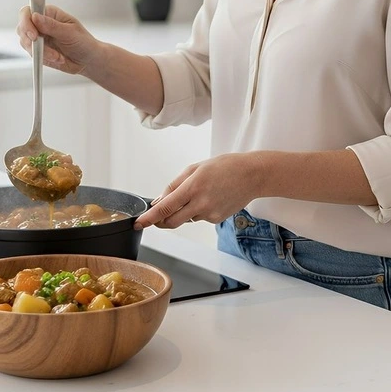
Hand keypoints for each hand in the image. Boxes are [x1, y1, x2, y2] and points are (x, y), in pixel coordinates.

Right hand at [16, 5, 100, 75]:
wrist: (87, 60)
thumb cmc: (83, 42)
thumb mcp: (70, 32)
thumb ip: (52, 26)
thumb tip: (35, 17)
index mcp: (49, 13)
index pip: (28, 11)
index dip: (26, 21)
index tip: (33, 34)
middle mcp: (40, 24)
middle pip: (22, 27)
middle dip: (31, 40)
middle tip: (42, 48)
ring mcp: (37, 38)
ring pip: (26, 43)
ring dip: (42, 52)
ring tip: (58, 57)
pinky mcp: (37, 51)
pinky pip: (32, 54)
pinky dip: (44, 58)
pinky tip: (58, 59)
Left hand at [134, 153, 260, 229]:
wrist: (252, 176)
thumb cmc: (224, 167)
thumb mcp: (195, 168)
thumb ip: (174, 185)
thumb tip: (159, 201)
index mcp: (192, 187)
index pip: (165, 208)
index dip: (149, 218)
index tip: (139, 224)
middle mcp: (200, 203)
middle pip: (171, 222)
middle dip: (160, 221)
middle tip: (155, 216)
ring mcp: (209, 214)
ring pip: (185, 219)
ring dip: (181, 212)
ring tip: (196, 194)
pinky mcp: (216, 219)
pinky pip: (198, 218)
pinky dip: (196, 211)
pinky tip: (209, 198)